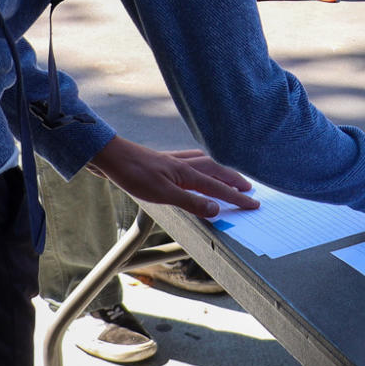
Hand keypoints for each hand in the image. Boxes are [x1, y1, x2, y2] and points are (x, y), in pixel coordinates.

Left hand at [86, 136, 259, 219]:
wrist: (111, 156)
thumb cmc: (133, 175)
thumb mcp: (162, 195)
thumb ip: (191, 202)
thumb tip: (216, 209)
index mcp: (187, 174)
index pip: (219, 188)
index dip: (237, 197)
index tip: (253, 203)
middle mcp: (185, 164)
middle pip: (217, 172)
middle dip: (234, 181)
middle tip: (249, 189)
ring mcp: (175, 161)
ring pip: (206, 164)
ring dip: (221, 171)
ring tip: (230, 176)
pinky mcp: (165, 160)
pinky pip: (192, 159)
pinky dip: (203, 163)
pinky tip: (198, 165)